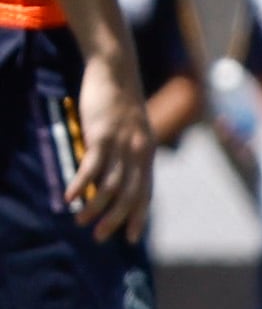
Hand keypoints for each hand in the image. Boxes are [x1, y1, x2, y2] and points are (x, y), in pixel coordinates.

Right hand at [69, 46, 143, 239]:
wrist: (116, 71)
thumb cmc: (119, 102)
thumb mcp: (130, 130)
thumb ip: (127, 152)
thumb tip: (114, 174)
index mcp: (147, 153)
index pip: (146, 192)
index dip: (138, 216)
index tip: (131, 237)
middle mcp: (138, 153)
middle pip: (129, 195)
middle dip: (116, 219)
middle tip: (100, 237)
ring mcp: (121, 145)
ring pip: (111, 185)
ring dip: (96, 207)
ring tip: (80, 222)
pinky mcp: (102, 135)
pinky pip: (92, 167)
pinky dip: (81, 185)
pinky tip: (69, 197)